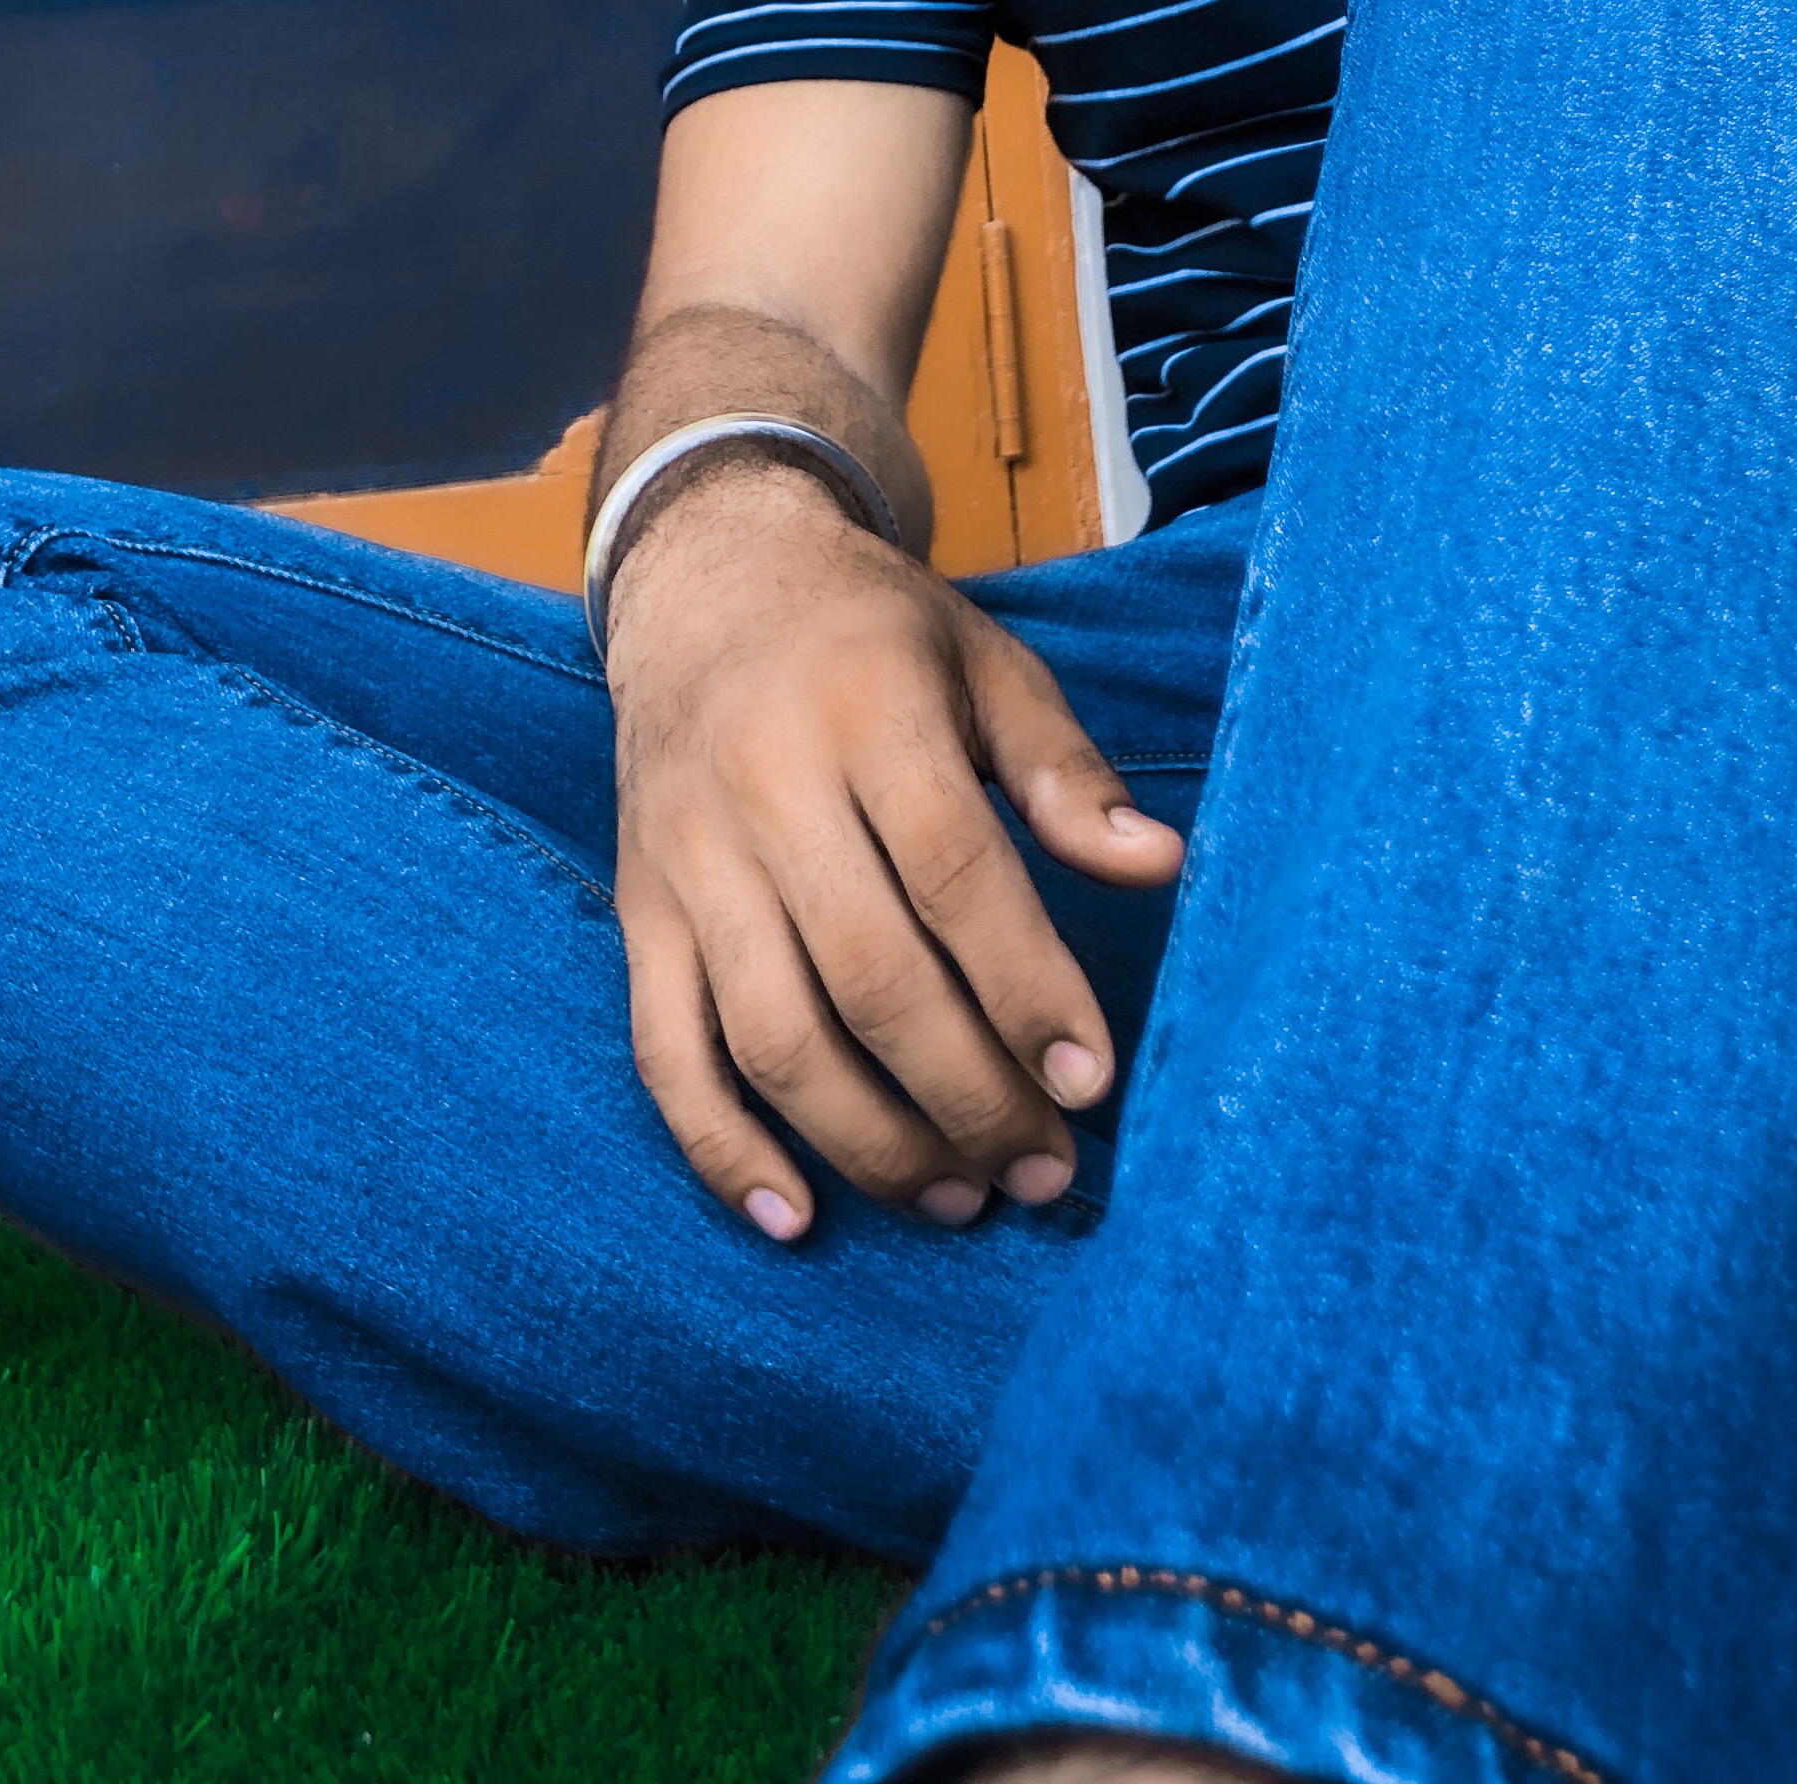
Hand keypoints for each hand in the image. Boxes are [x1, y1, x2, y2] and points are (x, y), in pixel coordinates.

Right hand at [605, 459, 1185, 1236]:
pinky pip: (665, 1049)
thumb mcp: (985, 664)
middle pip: (869, 974)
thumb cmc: (873, 634)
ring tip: (959, 1199)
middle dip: (968, 1094)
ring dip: (868, 1141)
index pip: (952, 871)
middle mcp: (764, 785)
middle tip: (1045, 1170)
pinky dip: (721, 1148)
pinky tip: (796, 1216)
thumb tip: (1159, 865)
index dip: (1025, 987)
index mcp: (866, 711)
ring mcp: (688, 856)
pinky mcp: (637, 909)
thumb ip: (1065, 771)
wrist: (707, 578)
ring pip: (771, 1032)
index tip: (1092, 1081)